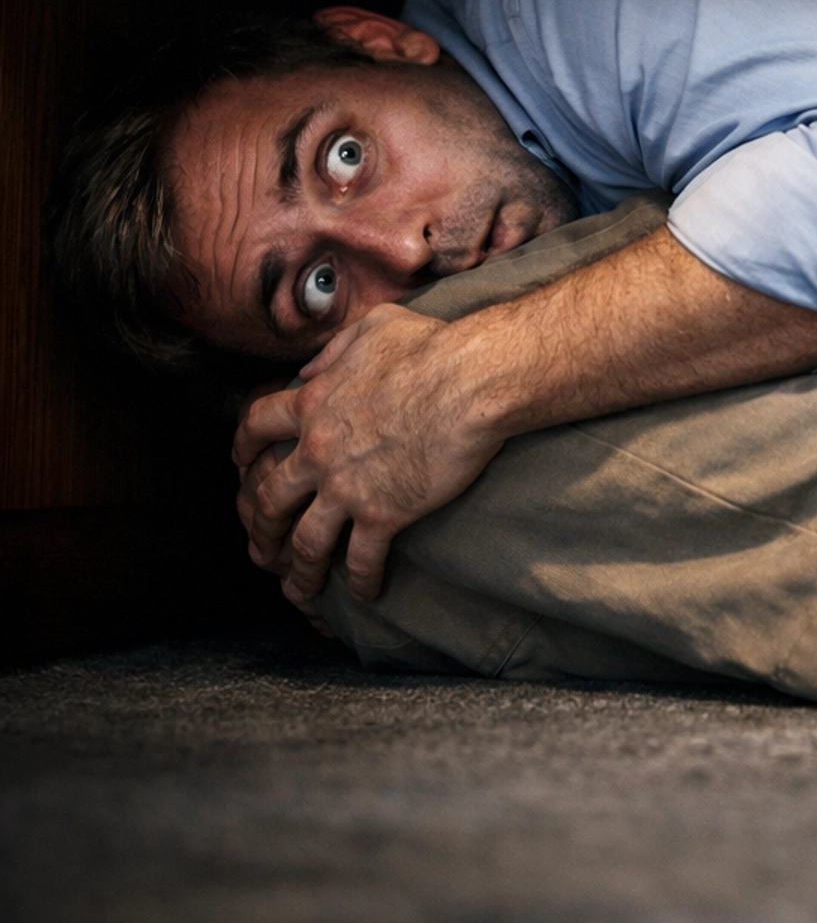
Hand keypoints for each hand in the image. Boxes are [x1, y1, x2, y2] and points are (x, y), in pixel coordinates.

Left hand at [231, 307, 505, 605]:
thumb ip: (335, 349)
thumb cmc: (429, 347)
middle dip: (260, 527)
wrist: (470, 380)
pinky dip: (361, 583)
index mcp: (313, 403)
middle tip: (261, 546)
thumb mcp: (372, 327)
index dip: (243, 447)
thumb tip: (313, 366)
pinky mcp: (384, 513)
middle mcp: (318, 451)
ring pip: (305, 542)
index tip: (240, 463)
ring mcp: (347, 487)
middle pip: (269, 498)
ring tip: (299, 591)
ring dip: (298, 571)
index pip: (257, 426)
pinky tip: (365, 595)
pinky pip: (362, 560)